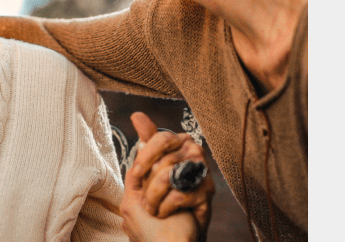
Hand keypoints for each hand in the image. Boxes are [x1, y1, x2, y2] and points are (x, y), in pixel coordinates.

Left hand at [128, 112, 214, 239]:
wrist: (169, 239)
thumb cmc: (156, 206)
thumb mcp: (144, 174)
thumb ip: (145, 145)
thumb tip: (138, 115)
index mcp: (178, 146)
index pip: (162, 138)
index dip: (146, 155)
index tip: (137, 172)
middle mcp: (193, 155)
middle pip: (164, 159)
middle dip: (148, 185)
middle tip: (145, 201)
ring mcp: (202, 173)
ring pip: (170, 175)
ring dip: (154, 198)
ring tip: (153, 209)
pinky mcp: (207, 192)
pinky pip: (179, 193)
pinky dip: (165, 207)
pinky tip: (166, 214)